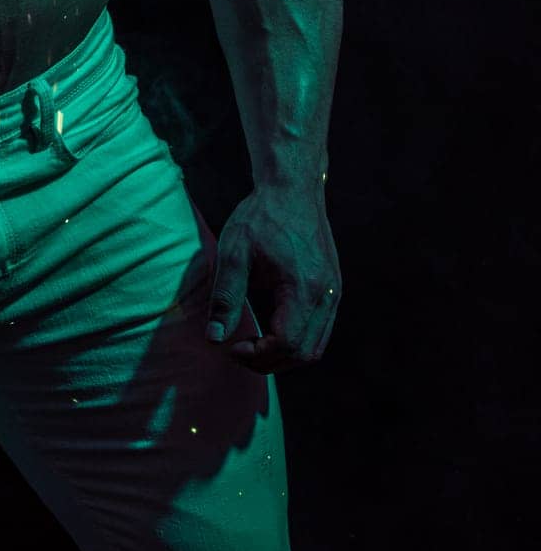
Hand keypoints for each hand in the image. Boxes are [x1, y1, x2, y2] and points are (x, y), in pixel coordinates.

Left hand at [205, 183, 340, 372]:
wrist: (292, 188)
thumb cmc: (260, 217)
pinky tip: (271, 329)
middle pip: (304, 353)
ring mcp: (334, 293)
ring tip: (253, 344)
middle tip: (238, 350)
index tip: (231, 347)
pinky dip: (296, 340)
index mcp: (304, 287)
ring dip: (284, 355)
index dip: (258, 356)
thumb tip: (215, 339)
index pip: (287, 344)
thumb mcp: (234, 253)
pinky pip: (320, 330)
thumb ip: (225, 298)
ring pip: (315, 346)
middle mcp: (327, 295)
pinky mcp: (333, 289)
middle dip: (269, 362)